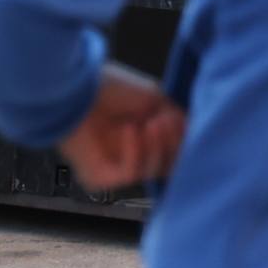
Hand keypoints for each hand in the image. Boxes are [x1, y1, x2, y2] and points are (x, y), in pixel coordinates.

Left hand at [59, 65, 185, 191]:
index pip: (175, 151)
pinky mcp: (100, 178)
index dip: (184, 139)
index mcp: (145, 137)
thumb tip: (194, 134)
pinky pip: (129, 172)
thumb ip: (177, 120)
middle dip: (173, 143)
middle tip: (169, 121)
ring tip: (153, 122)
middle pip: (169, 164)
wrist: (73, 90)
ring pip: (153, 171)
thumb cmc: (109, 89)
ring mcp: (116, 168)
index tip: (187, 122)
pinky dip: (135, 151)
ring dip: (157, 146)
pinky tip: (132, 129)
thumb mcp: (155, 100)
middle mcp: (132, 154)